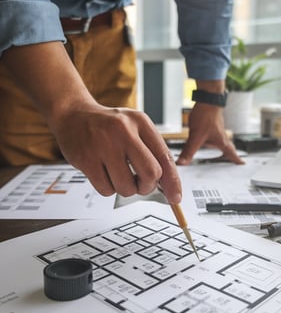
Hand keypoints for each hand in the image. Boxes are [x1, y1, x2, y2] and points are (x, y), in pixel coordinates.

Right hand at [51, 103, 181, 202]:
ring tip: (118, 174)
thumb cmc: (109, 126)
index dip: (173, 181)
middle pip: (150, 174)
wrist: (73, 115)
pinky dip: (108, 188)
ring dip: (126, 189)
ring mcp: (103, 145)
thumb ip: (153, 152)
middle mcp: (123, 131)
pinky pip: (106, 190)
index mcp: (141, 122)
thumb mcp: (136, 128)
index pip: (165, 156)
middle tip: (140, 184)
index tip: (175, 197)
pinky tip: (103, 173)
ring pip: (127, 187)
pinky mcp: (85, 159)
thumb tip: (170, 186)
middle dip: (148, 186)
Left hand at [176, 102, 243, 165]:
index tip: (242, 164)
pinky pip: (215, 135)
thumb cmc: (206, 115)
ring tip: (223, 153)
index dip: (236, 160)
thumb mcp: (195, 136)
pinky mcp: (212, 123)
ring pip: (223, 141)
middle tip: (236, 160)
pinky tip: (209, 139)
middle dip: (232, 155)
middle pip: (229, 148)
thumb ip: (188, 151)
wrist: (207, 99)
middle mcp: (221, 135)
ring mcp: (217, 129)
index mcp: (221, 141)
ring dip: (224, 148)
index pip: (230, 153)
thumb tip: (182, 163)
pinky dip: (215, 140)